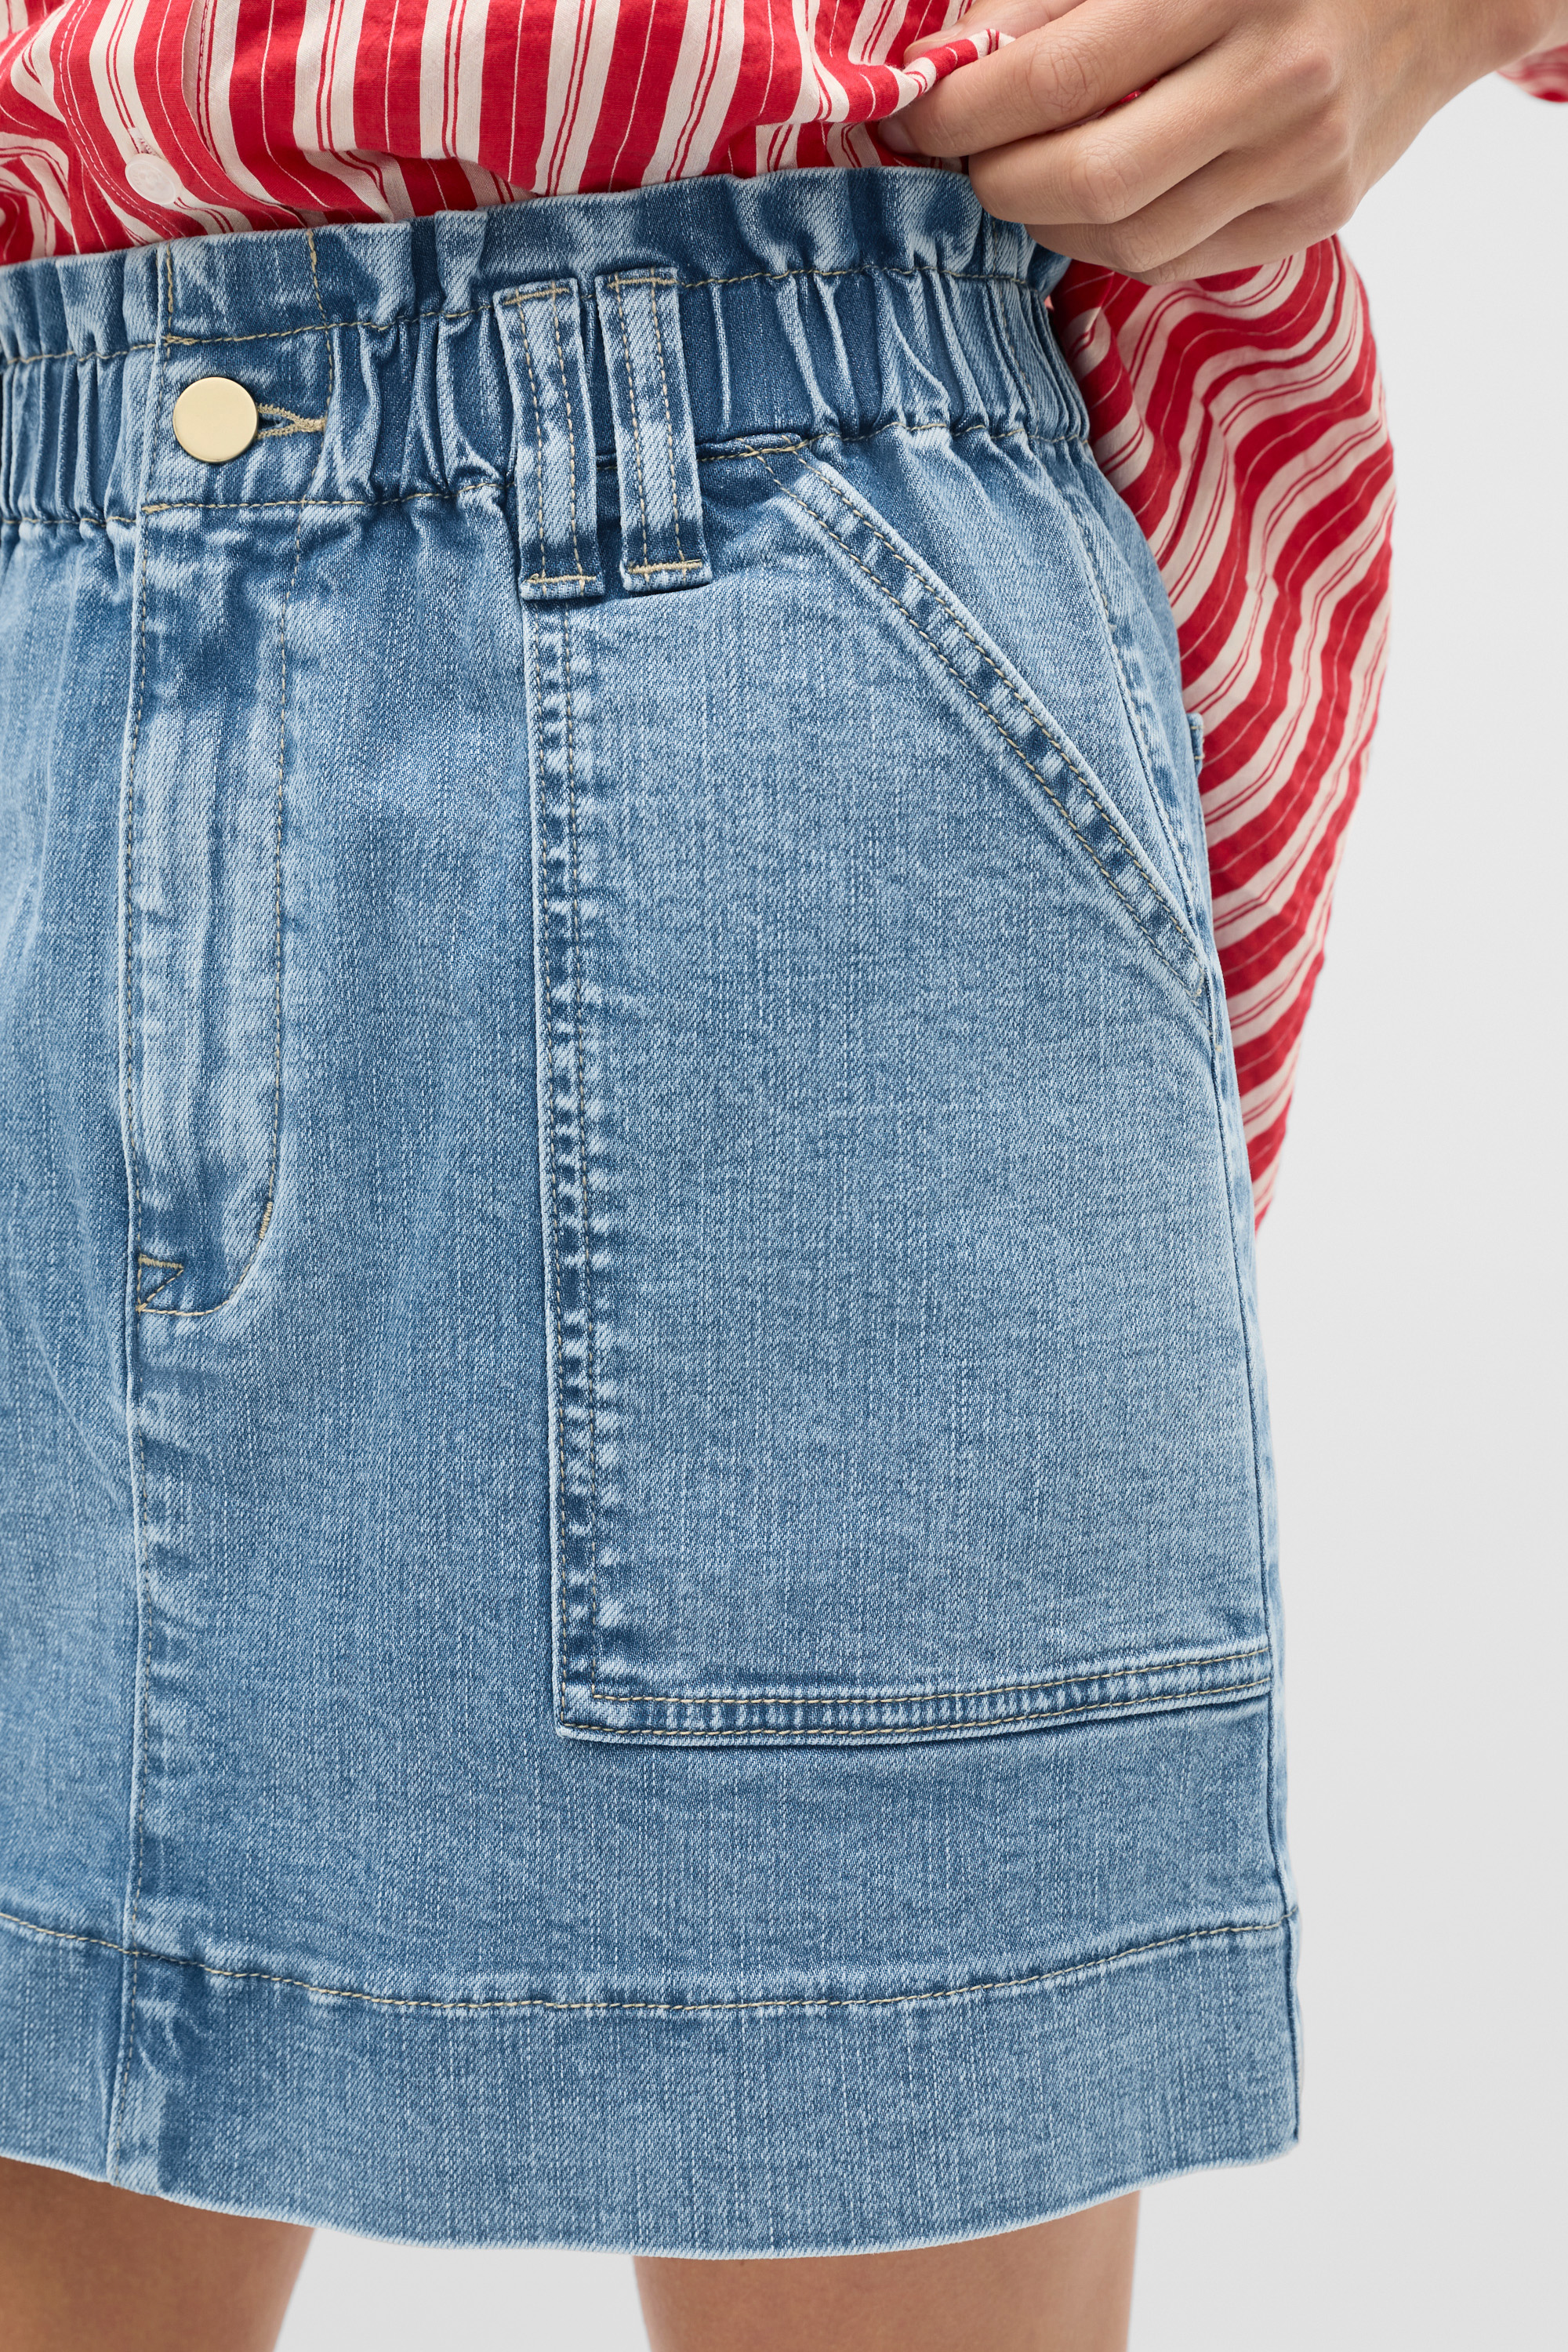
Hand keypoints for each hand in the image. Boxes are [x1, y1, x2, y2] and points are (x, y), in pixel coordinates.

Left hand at [883, 0, 1567, 280]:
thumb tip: (954, 60)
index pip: (1054, 78)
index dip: (964, 111)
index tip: (922, 113)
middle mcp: (1274, 75)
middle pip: (1087, 177)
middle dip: (997, 180)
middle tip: (965, 160)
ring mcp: (1303, 156)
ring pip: (1129, 239)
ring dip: (1048, 222)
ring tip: (1022, 180)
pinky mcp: (1319, 211)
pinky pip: (1182, 258)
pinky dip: (1116, 241)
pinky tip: (1095, 203)